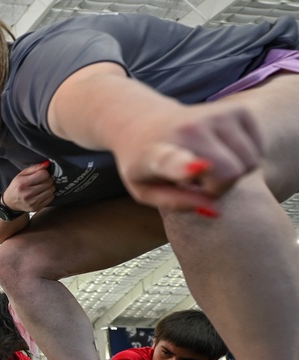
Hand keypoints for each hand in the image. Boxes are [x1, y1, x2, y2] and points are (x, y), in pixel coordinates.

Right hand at [2, 161, 54, 211]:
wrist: (10, 203)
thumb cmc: (17, 186)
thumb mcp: (22, 174)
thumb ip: (35, 168)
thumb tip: (47, 163)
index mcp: (22, 183)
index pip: (44, 174)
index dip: (44, 173)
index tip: (41, 174)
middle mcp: (27, 194)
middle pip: (49, 182)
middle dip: (48, 179)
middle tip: (42, 180)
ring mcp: (32, 202)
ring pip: (51, 190)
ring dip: (49, 187)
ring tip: (43, 186)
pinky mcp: (37, 208)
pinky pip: (51, 198)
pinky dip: (49, 194)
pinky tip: (43, 193)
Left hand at [117, 105, 261, 212]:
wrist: (143, 123)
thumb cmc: (146, 165)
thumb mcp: (146, 191)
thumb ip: (176, 203)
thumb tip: (215, 209)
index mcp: (156, 153)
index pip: (172, 161)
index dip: (185, 166)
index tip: (197, 167)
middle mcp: (188, 128)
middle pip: (230, 174)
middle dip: (219, 188)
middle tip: (197, 184)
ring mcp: (216, 114)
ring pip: (250, 163)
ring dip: (232, 173)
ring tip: (206, 167)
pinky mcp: (238, 109)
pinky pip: (257, 151)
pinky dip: (243, 159)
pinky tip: (219, 153)